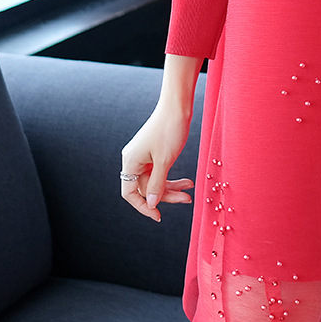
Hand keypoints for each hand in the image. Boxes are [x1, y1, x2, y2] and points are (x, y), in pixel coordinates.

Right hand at [120, 101, 194, 222]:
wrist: (177, 106)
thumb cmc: (170, 130)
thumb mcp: (164, 160)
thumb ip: (157, 184)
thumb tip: (151, 204)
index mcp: (130, 162)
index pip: (130, 193)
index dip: (143, 207)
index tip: (159, 216)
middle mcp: (134, 160)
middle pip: (146, 188)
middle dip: (166, 195)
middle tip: (187, 199)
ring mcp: (144, 156)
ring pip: (156, 180)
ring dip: (172, 187)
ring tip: (190, 188)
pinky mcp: (154, 152)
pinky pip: (161, 171)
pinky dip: (173, 176)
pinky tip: (188, 181)